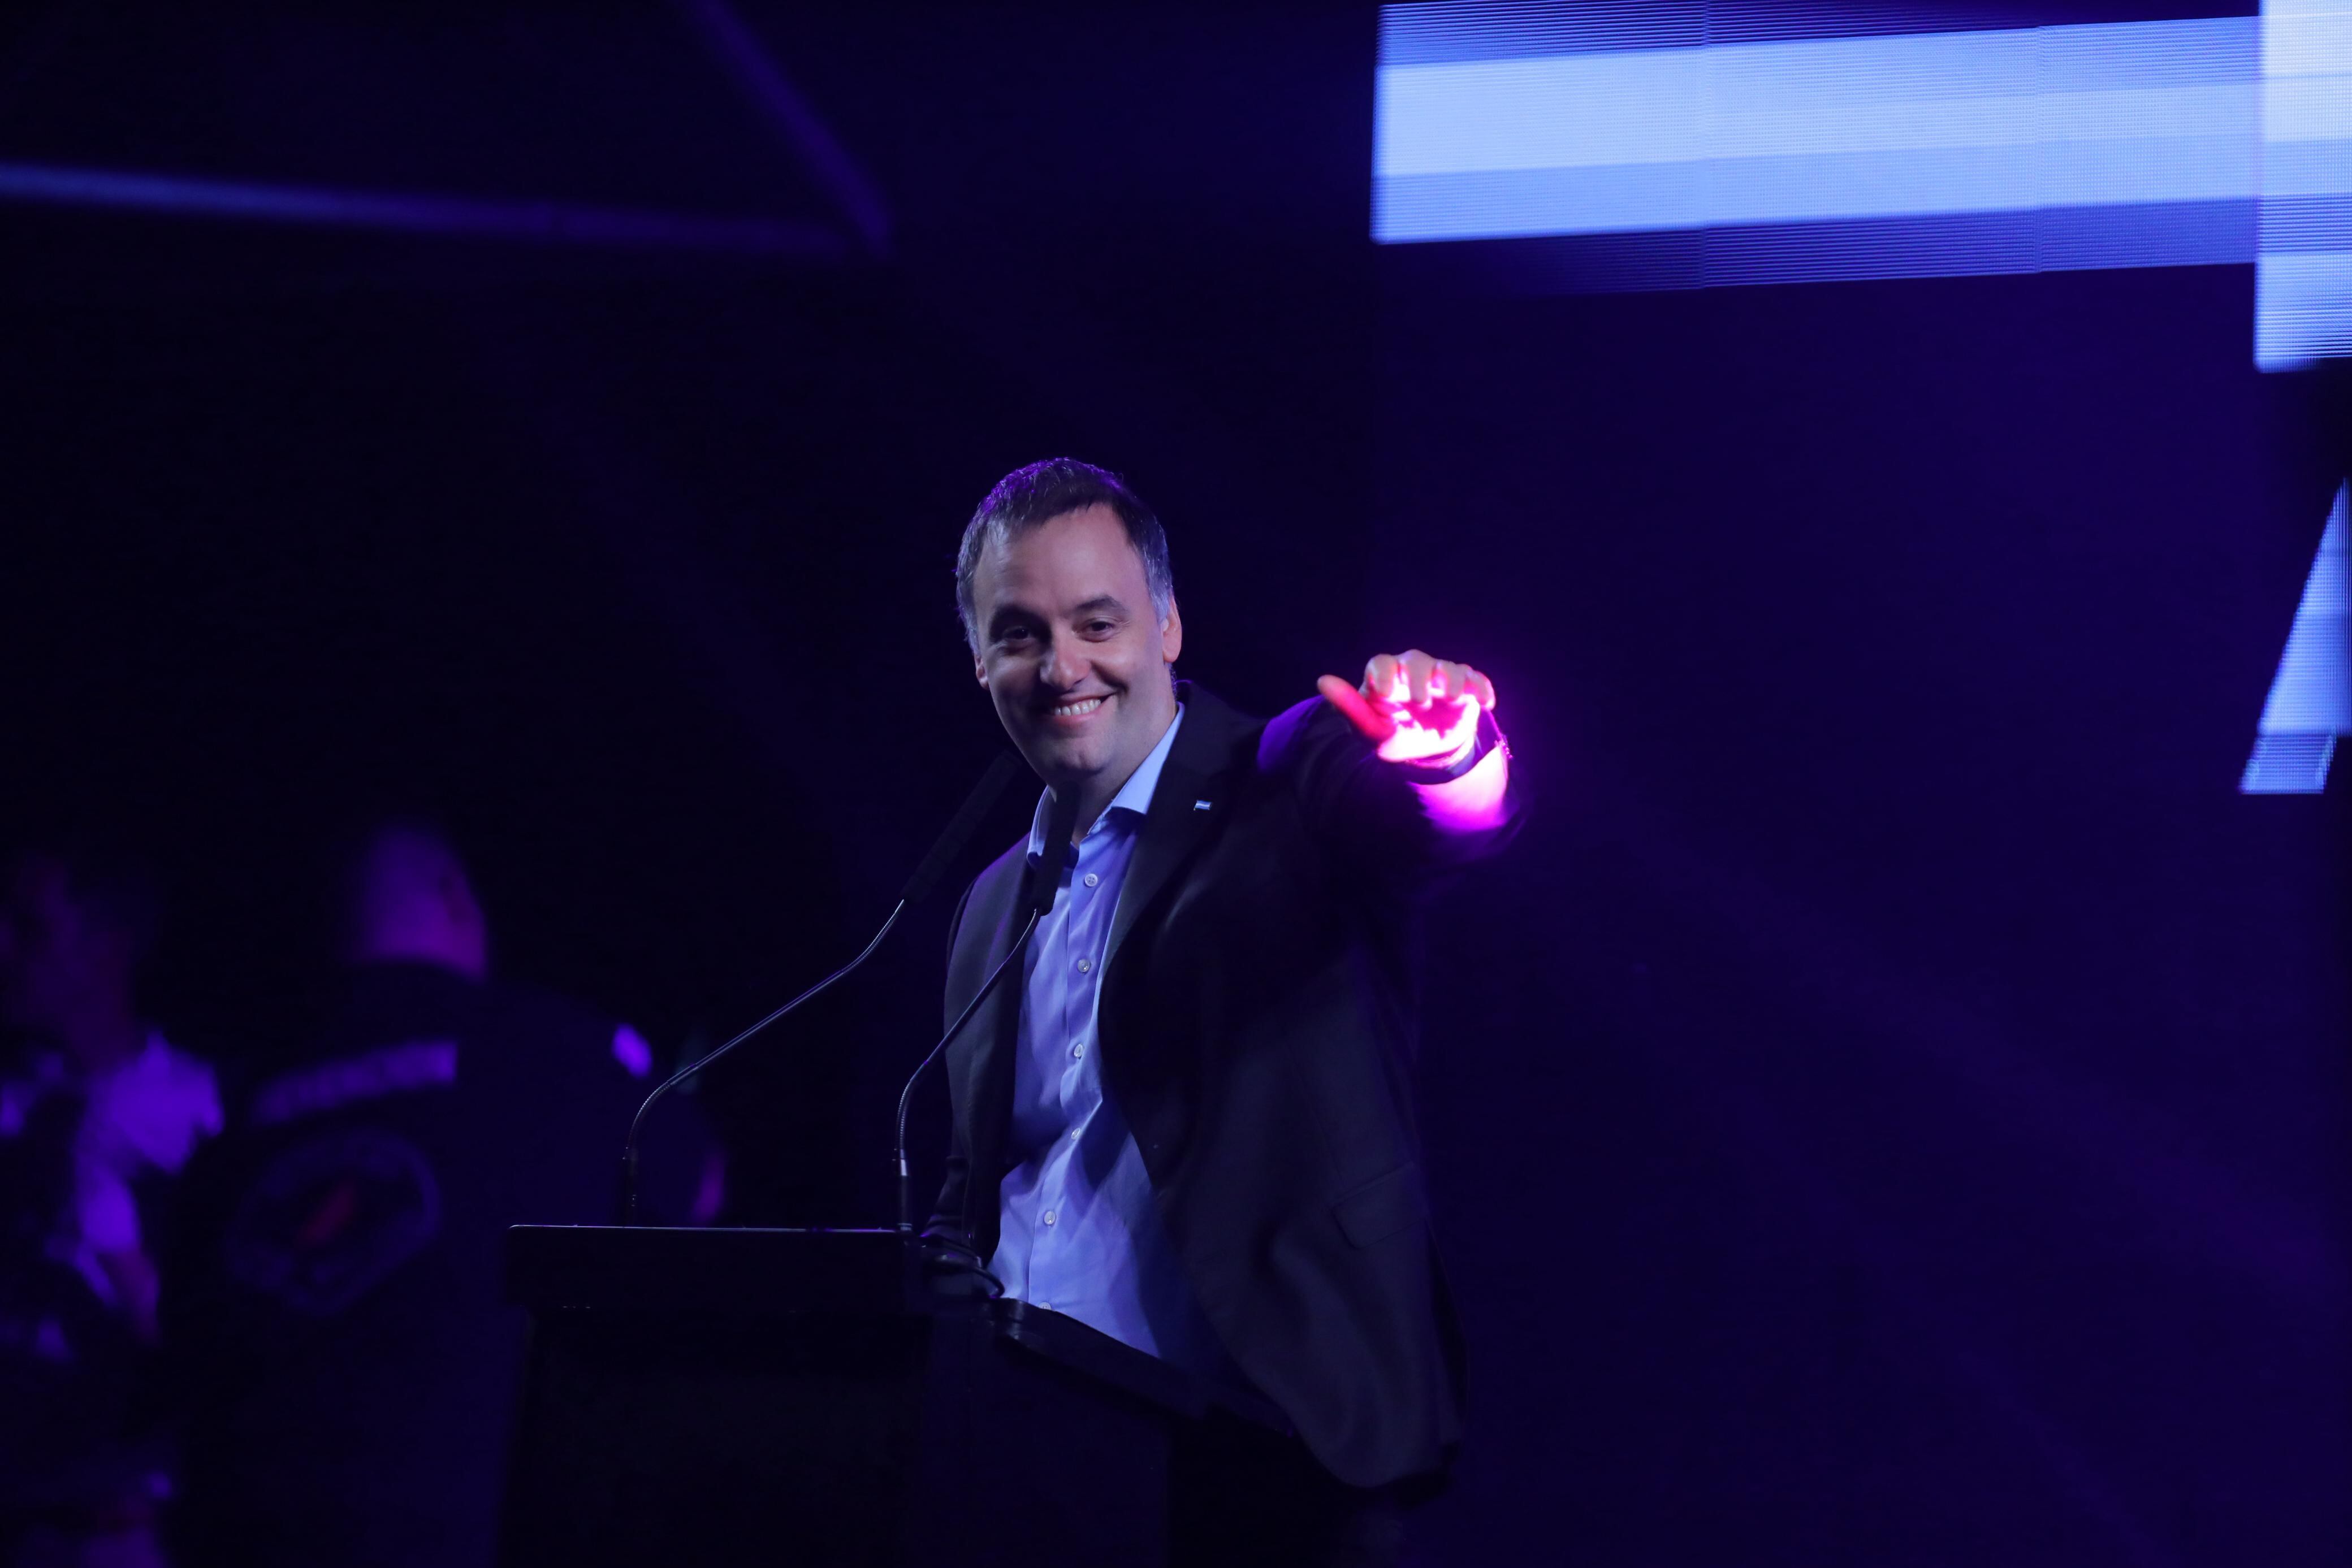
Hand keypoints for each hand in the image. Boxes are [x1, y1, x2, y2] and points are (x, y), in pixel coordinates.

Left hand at [1317, 650, 1496, 767]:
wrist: (1428, 751)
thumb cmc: (1393, 736)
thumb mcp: (1371, 730)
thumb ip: (1350, 707)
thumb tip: (1322, 681)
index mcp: (1386, 678)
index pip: (1382, 662)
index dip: (1384, 673)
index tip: (1386, 691)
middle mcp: (1413, 671)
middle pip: (1416, 660)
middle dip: (1420, 676)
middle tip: (1420, 699)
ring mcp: (1442, 678)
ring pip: (1448, 667)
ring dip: (1453, 678)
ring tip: (1453, 697)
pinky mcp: (1467, 688)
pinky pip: (1477, 680)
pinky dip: (1482, 688)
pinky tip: (1485, 702)